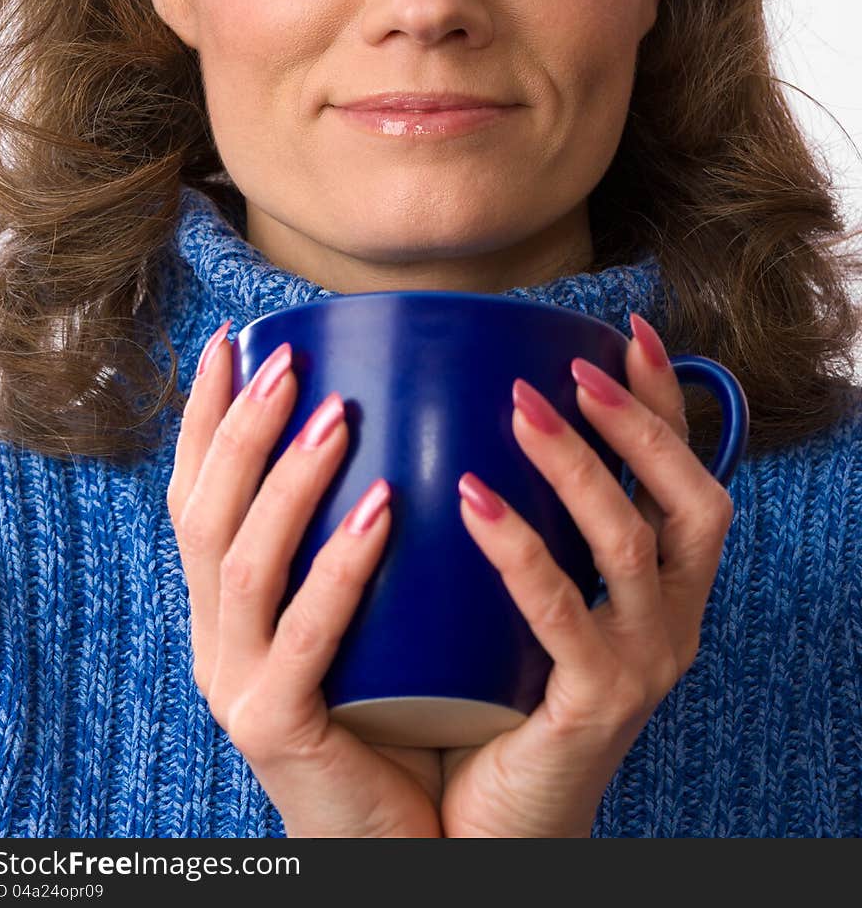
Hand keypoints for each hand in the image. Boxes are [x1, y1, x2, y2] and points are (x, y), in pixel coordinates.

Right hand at [168, 320, 443, 837]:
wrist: (409, 835)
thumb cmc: (402, 707)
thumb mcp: (367, 610)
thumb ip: (362, 534)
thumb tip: (405, 424)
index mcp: (225, 606)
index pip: (195, 493)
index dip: (204, 417)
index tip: (230, 340)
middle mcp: (214, 638)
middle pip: (205, 515)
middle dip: (240, 428)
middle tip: (289, 361)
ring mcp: (236, 684)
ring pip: (241, 563)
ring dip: (287, 480)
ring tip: (338, 414)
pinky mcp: (279, 729)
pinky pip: (304, 637)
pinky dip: (340, 565)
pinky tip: (384, 507)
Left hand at [439, 312, 734, 837]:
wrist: (489, 824)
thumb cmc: (495, 694)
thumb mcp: (523, 599)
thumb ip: (524, 522)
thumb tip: (462, 417)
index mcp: (663, 586)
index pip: (686, 472)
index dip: (667, 400)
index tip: (628, 331)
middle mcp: (673, 618)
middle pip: (691, 498)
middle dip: (638, 421)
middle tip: (570, 368)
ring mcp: (644, 663)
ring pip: (632, 543)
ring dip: (579, 465)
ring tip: (519, 407)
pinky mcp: (597, 704)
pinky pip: (563, 612)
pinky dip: (519, 548)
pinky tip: (471, 499)